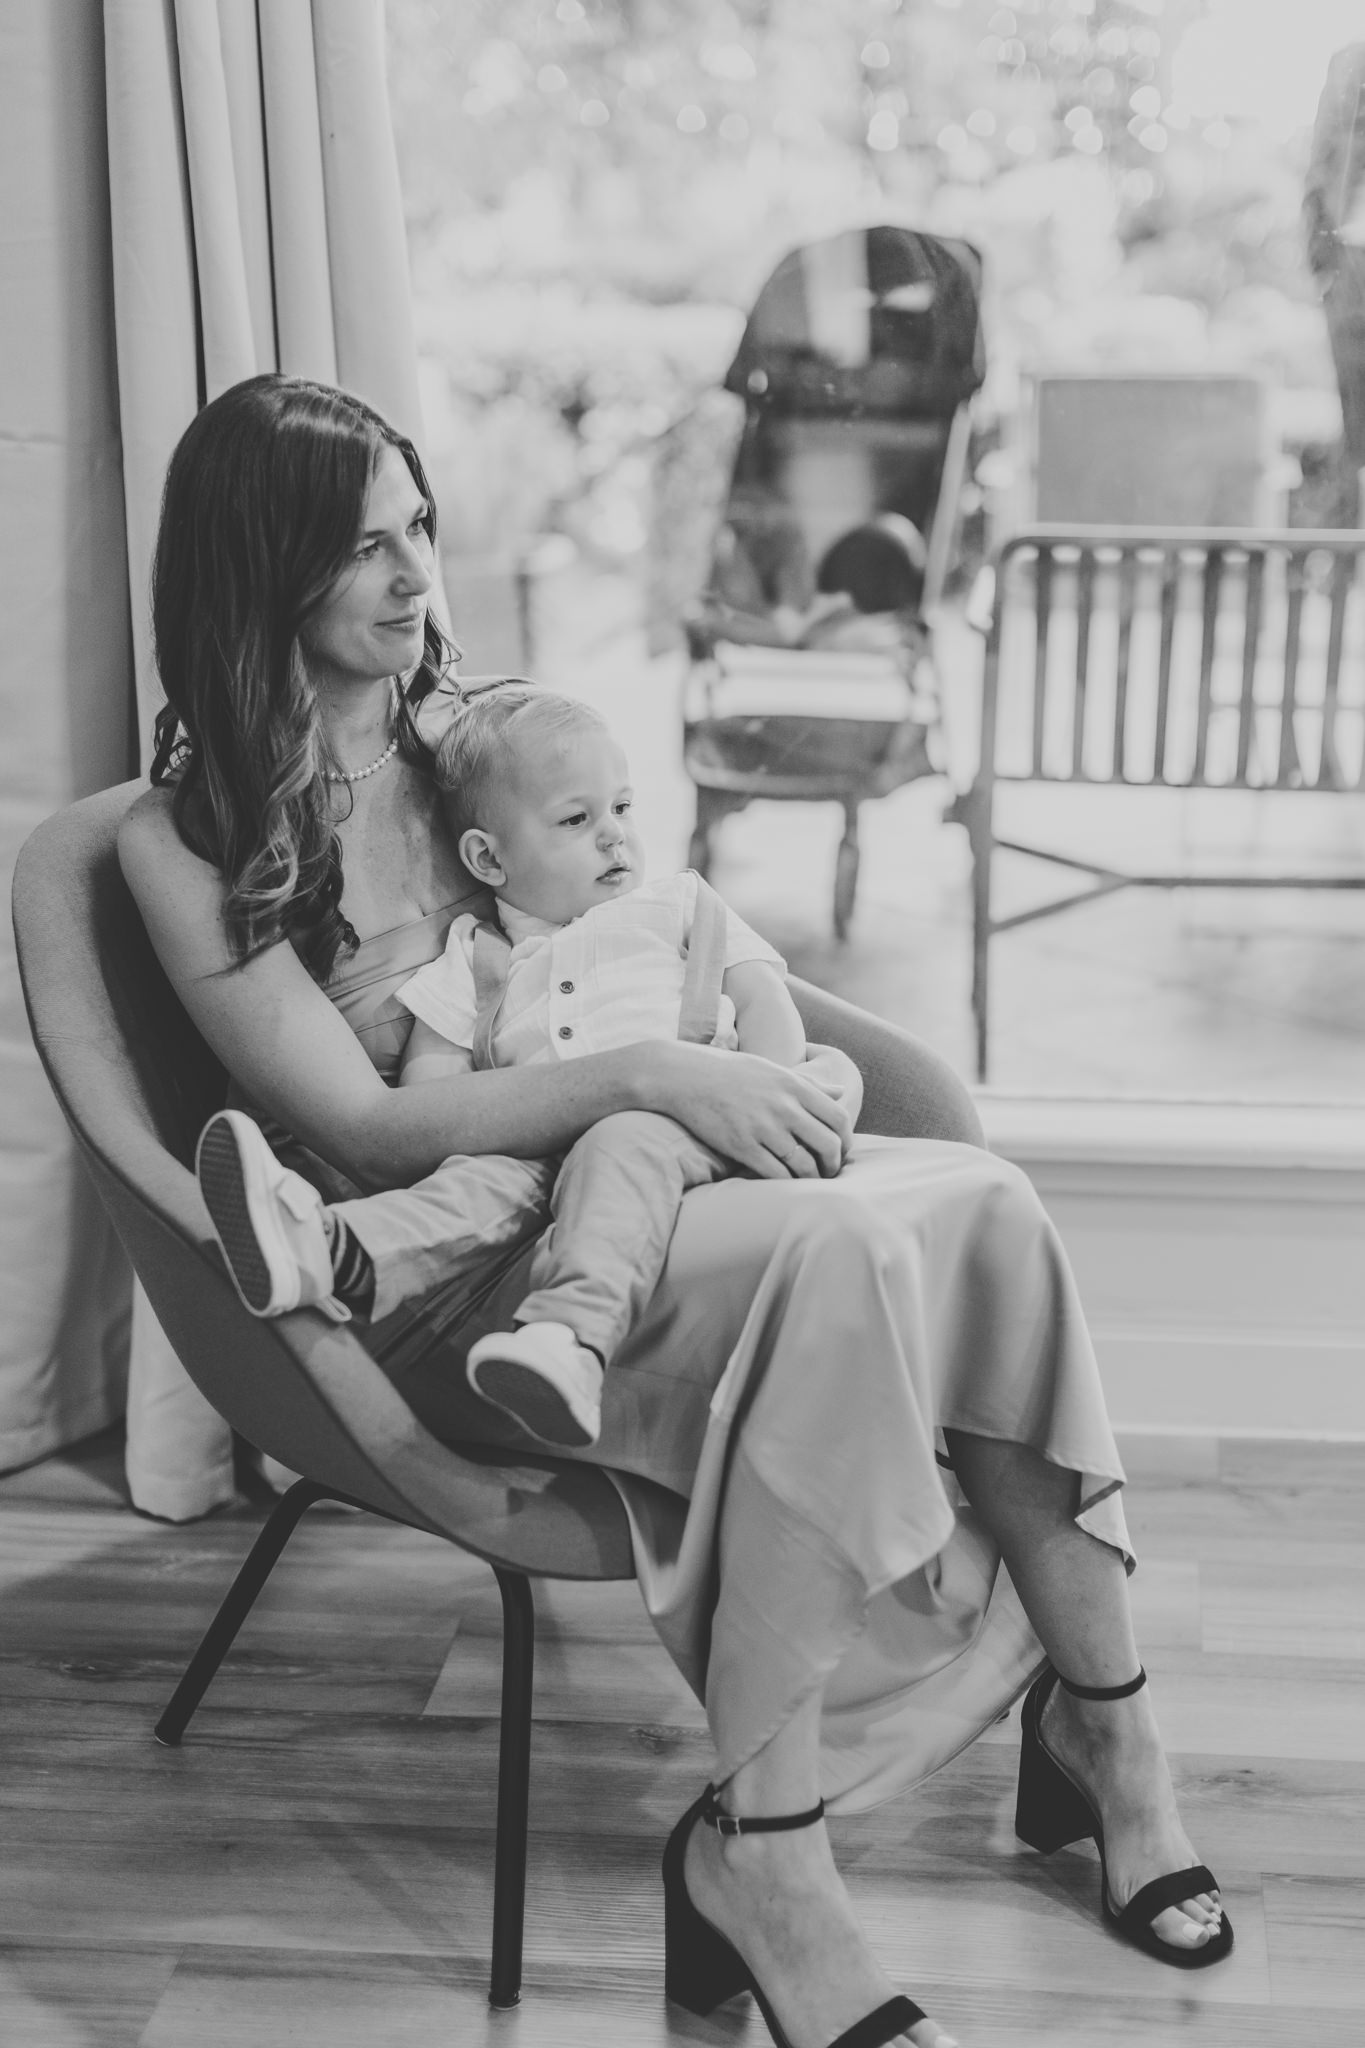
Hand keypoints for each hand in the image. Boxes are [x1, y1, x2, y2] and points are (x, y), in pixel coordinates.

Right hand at [650, 1043, 851, 1178]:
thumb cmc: (731, 1072)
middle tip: (827, 1172)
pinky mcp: (741, 1146)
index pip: (839, 1118)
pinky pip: (775, 1174)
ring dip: (811, 1178)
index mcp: (794, 1086)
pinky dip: (785, 1183)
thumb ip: (809, 1084)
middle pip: (828, 1145)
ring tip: (807, 1181)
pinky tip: (783, 1183)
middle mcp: (784, 1107)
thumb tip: (840, 1091)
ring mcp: (763, 1128)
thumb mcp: (774, 1069)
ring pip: (804, 1165)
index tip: (840, 1151)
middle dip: (833, 1164)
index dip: (846, 1140)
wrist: (685, 1076)